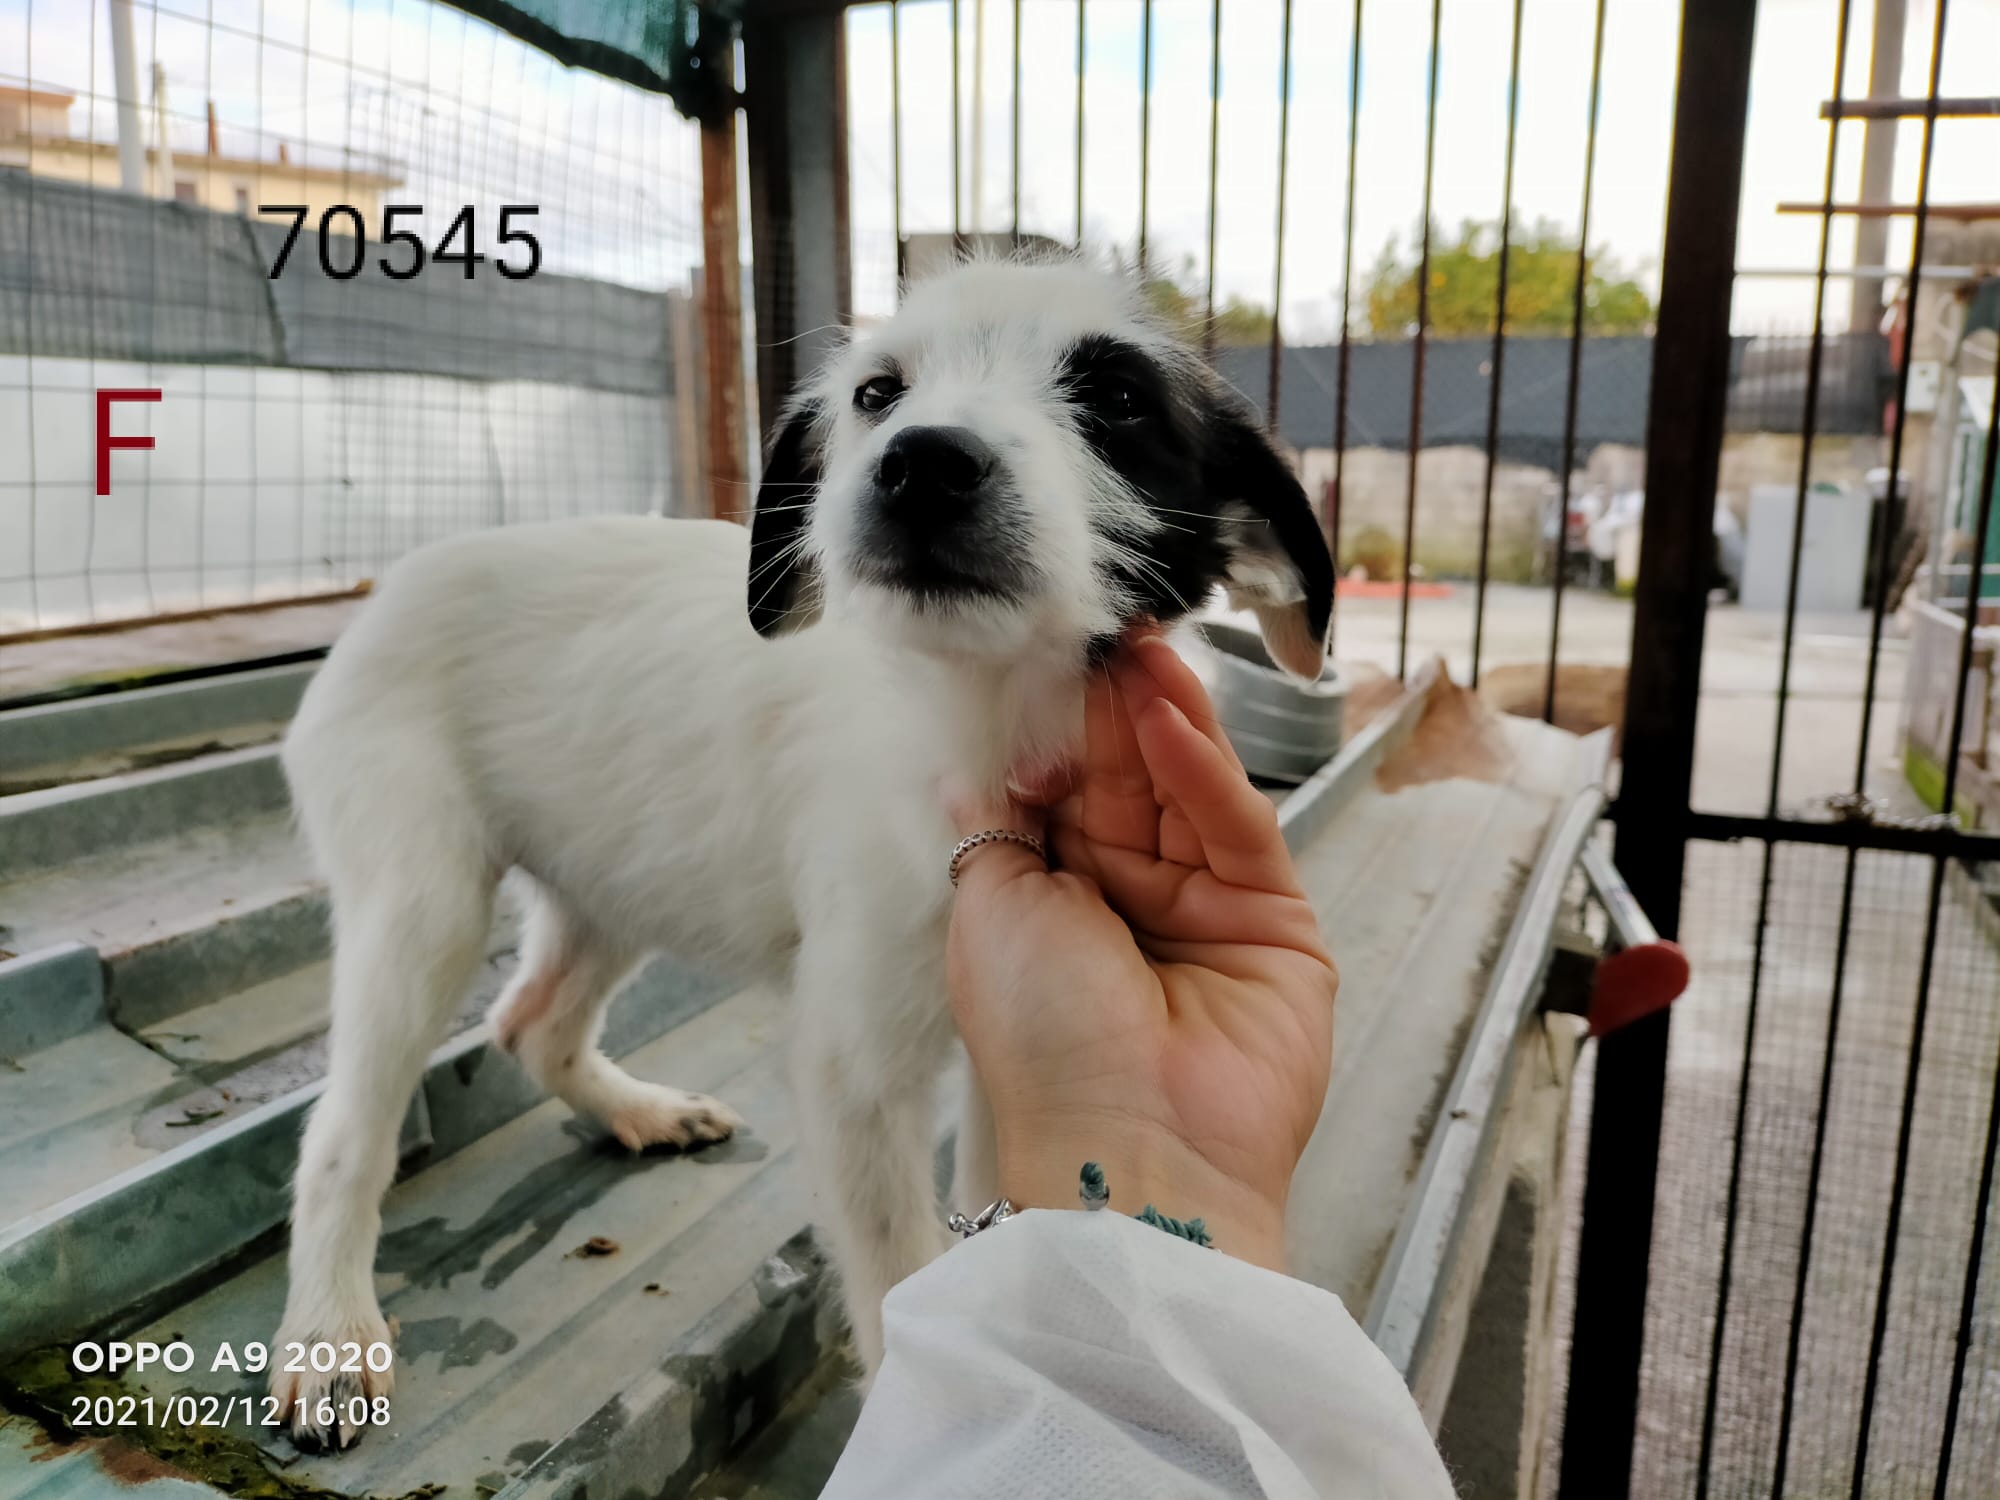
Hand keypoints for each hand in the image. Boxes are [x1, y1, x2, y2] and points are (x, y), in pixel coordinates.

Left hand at [945, 635, 1336, 1270]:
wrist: (1130, 1149)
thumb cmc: (1041, 1041)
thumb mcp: (987, 914)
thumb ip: (991, 830)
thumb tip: (964, 767)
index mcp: (1055, 901)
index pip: (1066, 789)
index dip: (1060, 727)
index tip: (1051, 656)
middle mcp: (1129, 899)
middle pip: (1128, 779)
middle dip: (1113, 706)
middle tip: (1106, 626)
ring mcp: (1204, 907)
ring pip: (1186, 789)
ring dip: (1160, 718)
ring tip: (1140, 646)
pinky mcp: (1272, 918)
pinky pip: (1235, 826)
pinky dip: (1202, 768)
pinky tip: (1167, 714)